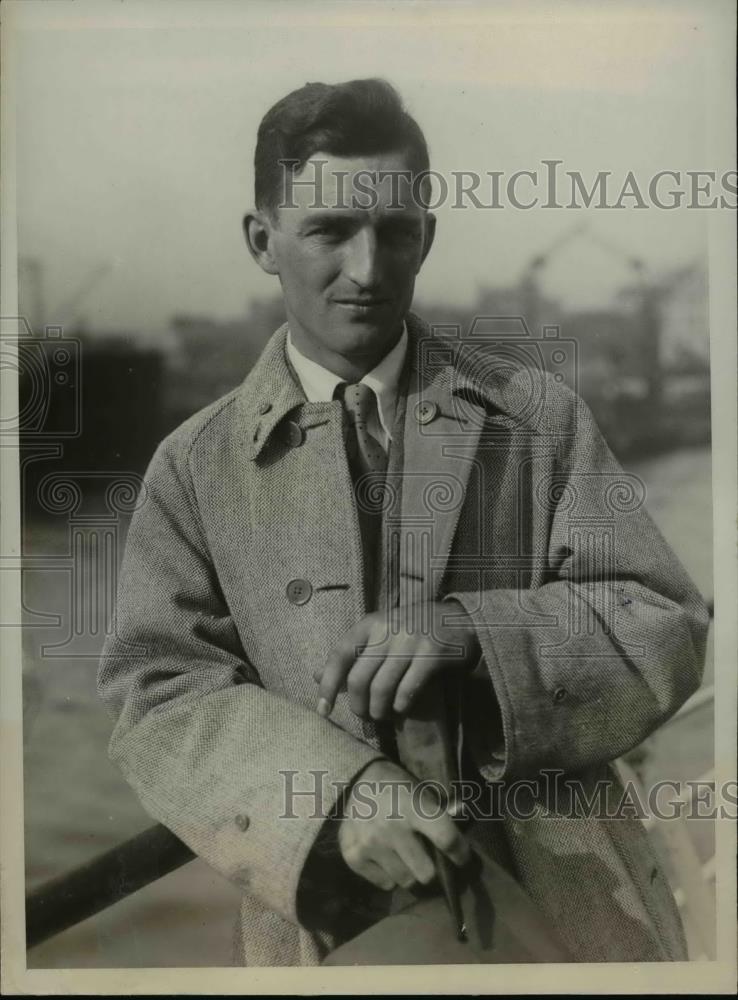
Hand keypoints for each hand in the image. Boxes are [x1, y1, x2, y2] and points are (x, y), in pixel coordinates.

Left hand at [314, 600, 479, 719]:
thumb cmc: (412, 631)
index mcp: (369, 624)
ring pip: (381, 687)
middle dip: (358, 705)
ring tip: (382, 716)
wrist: (459, 619)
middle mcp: (386, 629)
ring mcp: (410, 640)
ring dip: (378, 710)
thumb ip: (351, 655)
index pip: (339, 655)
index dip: (327, 684)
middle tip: (364, 716)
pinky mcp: (432, 653)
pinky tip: (401, 709)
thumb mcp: (378, 635)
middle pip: (359, 678)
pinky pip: (407, 689)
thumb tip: (315, 676)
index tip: (323, 710)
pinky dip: (400, 705)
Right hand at [338, 760, 469, 890]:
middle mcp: (391, 828)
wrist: (355, 779)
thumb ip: (437, 818)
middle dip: (431, 868)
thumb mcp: (421, 792)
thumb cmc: (397, 786)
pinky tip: (385, 856)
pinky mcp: (353, 856)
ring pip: (405, 881)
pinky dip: (388, 874)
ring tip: (404, 857)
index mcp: (413, 807)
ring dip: (409, 871)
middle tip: (428, 860)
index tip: (462, 858)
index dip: (460, 853)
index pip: (446, 839)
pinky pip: (384, 883)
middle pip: (426, 873)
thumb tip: (457, 846)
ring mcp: (370, 844)